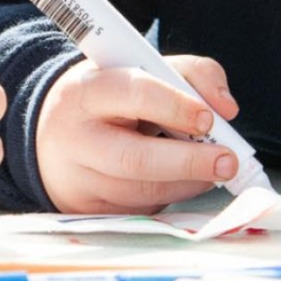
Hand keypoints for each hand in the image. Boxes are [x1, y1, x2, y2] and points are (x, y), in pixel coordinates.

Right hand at [35, 55, 241, 212]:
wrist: (52, 133)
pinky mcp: (86, 210)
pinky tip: (179, 181)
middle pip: (136, 158)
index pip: (134, 94)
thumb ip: (190, 74)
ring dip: (187, 183)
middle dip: (189, 162)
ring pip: (143, 191)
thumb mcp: (139, 69)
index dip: (176, 106)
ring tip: (212, 171)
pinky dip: (169, 197)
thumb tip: (226, 108)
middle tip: (228, 162)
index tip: (209, 118)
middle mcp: (77, 137)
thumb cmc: (109, 98)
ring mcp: (78, 179)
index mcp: (88, 91)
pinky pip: (139, 210)